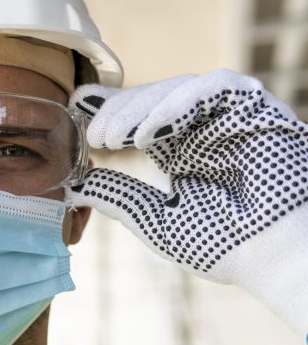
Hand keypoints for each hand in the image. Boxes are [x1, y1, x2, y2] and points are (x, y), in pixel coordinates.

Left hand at [65, 69, 307, 338]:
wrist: (272, 256)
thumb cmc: (221, 244)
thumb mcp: (152, 219)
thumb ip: (116, 197)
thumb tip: (74, 185)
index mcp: (175, 150)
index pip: (135, 117)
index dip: (104, 110)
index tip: (73, 111)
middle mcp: (198, 128)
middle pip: (148, 99)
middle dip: (115, 113)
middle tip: (94, 136)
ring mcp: (224, 115)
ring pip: (173, 88)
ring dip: (137, 109)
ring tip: (111, 138)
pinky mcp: (251, 106)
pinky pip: (210, 88)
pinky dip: (174, 105)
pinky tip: (148, 134)